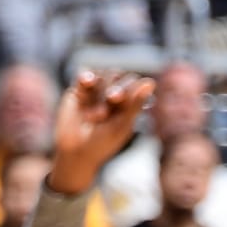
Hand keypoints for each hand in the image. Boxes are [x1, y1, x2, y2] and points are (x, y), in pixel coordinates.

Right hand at [49, 69, 154, 197]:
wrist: (76, 151)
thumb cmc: (102, 143)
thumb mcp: (121, 126)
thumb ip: (135, 105)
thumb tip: (151, 83)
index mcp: (127, 101)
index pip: (133, 84)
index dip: (130, 87)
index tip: (124, 97)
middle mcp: (112, 92)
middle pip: (118, 76)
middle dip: (116, 87)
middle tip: (112, 98)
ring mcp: (96, 89)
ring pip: (102, 76)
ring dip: (101, 91)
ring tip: (96, 114)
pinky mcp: (79, 89)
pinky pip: (84, 75)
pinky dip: (86, 76)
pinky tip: (86, 80)